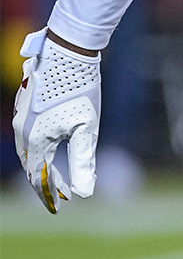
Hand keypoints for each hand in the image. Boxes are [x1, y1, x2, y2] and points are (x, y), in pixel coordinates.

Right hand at [13, 30, 100, 213]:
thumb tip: (85, 193)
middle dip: (45, 181)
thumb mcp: (86, 128)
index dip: (50, 193)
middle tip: (61, 194)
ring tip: (56, 175)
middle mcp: (22, 130)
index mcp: (35, 139)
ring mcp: (21, 116)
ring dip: (41, 164)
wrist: (68, 52)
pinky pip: (28, 134)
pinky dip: (39, 147)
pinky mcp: (25, 105)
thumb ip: (83, 161)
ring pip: (28, 150)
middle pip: (31, 165)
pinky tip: (52, 146)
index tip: (62, 206)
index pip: (39, 177)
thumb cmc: (80, 89)